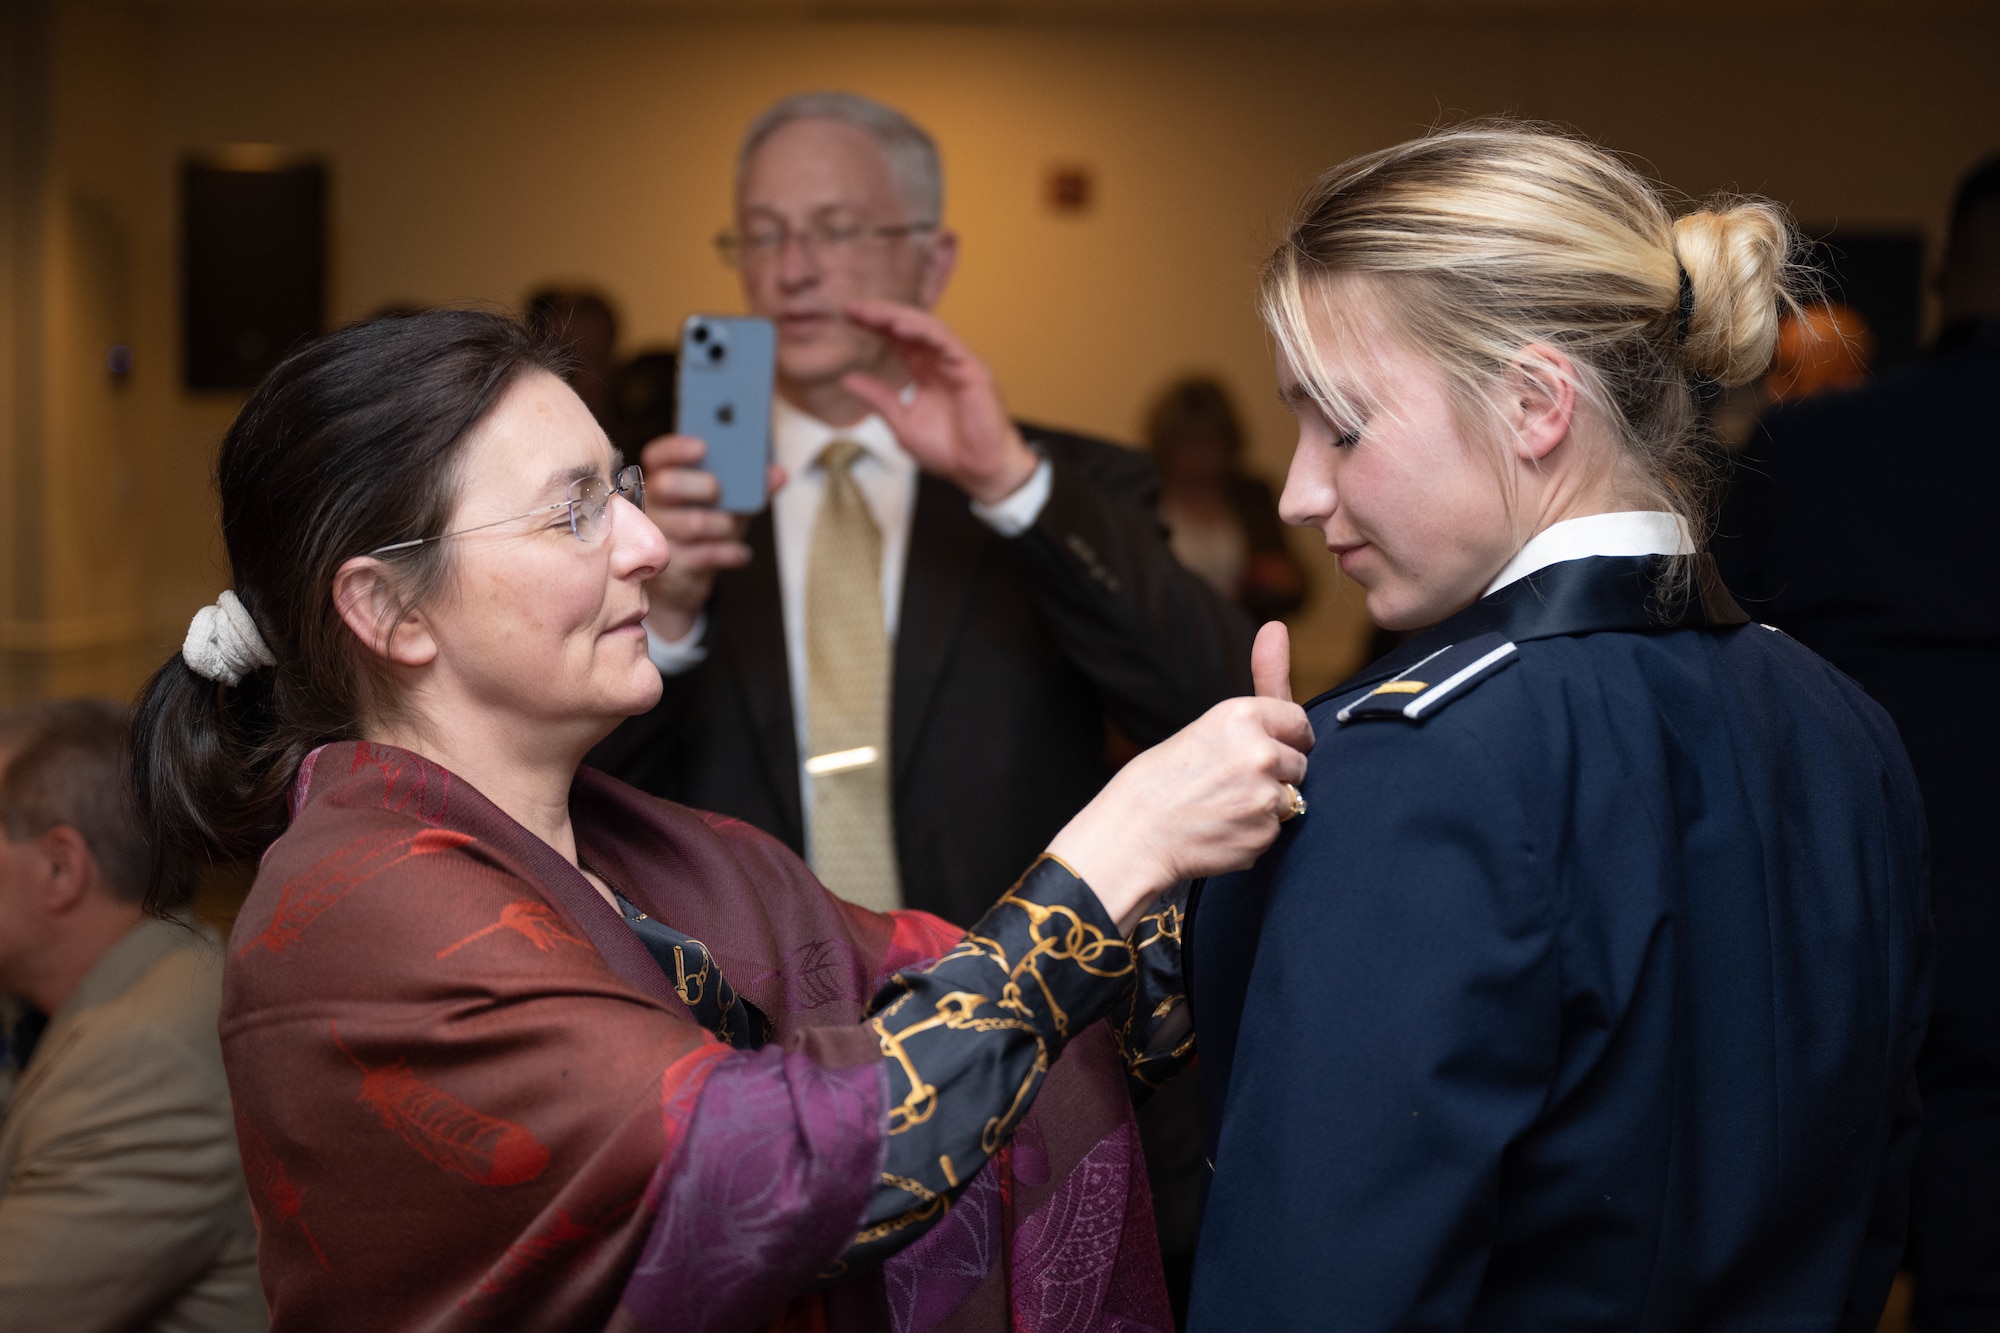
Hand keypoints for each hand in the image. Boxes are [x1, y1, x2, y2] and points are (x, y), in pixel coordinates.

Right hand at [637, 435, 785, 641]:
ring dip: (723, 524)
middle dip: (701, 484)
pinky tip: (741, 553)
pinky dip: (730, 553)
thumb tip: (779, 474)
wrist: (683, 581)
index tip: (703, 446)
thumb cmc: (705, 533)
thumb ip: (750, 487)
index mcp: (662, 480)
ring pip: (692, 522)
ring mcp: (657, 536)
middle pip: (666, 484)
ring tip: (731, 528)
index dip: (677, 448)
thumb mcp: (727, 506)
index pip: (658, 456)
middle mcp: (651, 505)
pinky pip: (705, 554)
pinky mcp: (670, 566)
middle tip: (719, 490)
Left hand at [839, 299, 1040, 504]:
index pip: (898, 339)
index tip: (848, 316)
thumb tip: (847, 380)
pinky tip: (898, 328)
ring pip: (928, 327)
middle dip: (881, 314)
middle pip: (910, 327)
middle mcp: (942, 362)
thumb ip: (878, 398)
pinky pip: (946, 342)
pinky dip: (923, 332)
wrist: (978, 472)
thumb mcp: (902, 423)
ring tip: (871, 313)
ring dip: (898, 317)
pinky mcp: (972, 370)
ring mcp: (958, 363)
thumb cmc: (948, 451)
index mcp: (926, 372)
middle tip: (852, 308)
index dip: (875, 325)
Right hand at [1050, 622, 1311, 931]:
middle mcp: (1259, 751)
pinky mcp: (1263, 833)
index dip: (1281, 738)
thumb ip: (1263, 682)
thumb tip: (1278, 625)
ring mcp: (1264, 796)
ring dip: (1266, 806)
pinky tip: (1220, 830)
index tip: (1255, 750)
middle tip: (1227, 783)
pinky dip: (1253, 834)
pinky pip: (1275, 831)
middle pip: (1300, 763)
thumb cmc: (1165, 777)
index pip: (1298, 721)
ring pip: (1292, 799)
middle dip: (1275, 774)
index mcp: (1242, 715)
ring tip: (1221, 807)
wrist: (1131, 835)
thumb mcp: (1211, 722)